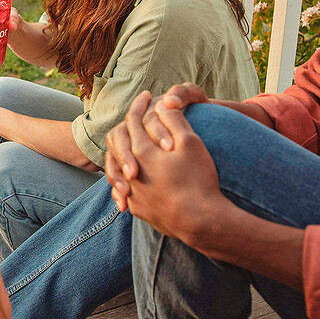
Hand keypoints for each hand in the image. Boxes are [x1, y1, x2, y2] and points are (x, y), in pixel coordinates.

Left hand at [105, 85, 208, 208]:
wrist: (201, 222)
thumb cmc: (199, 180)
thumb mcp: (191, 143)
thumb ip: (174, 120)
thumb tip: (162, 103)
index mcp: (142, 151)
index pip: (133, 119)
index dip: (140, 104)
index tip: (147, 96)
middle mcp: (130, 172)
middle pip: (120, 141)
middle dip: (129, 126)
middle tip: (138, 116)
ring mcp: (131, 192)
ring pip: (118, 165)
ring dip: (124, 153)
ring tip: (131, 146)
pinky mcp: (137, 208)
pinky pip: (125, 189)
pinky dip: (128, 178)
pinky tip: (136, 176)